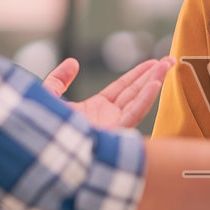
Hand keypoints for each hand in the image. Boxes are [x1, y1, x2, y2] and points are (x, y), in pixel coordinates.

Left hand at [43, 55, 172, 129]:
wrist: (40, 150)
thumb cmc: (43, 130)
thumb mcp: (48, 98)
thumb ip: (58, 80)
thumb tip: (73, 63)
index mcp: (96, 110)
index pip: (122, 89)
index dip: (137, 74)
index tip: (152, 62)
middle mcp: (109, 118)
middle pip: (136, 92)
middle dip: (153, 75)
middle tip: (170, 60)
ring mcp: (113, 126)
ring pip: (139, 100)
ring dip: (154, 81)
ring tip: (168, 64)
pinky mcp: (114, 133)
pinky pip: (134, 115)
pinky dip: (145, 100)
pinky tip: (156, 84)